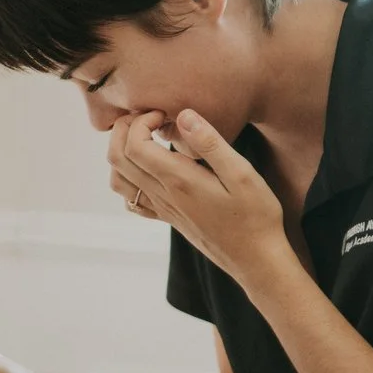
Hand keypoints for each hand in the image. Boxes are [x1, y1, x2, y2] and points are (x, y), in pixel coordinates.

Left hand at [110, 109, 290, 291]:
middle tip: (150, 117)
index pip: (133, 144)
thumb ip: (210, 143)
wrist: (256, 259)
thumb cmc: (255, 215)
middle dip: (125, 129)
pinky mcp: (167, 219)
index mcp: (178, 180)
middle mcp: (162, 195)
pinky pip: (132, 199)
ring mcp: (162, 209)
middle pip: (117, 158)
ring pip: (119, 179)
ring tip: (146, 137)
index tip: (165, 113)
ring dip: (122, 152)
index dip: (140, 120)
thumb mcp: (241, 173)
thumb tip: (183, 115)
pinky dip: (129, 178)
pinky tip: (151, 169)